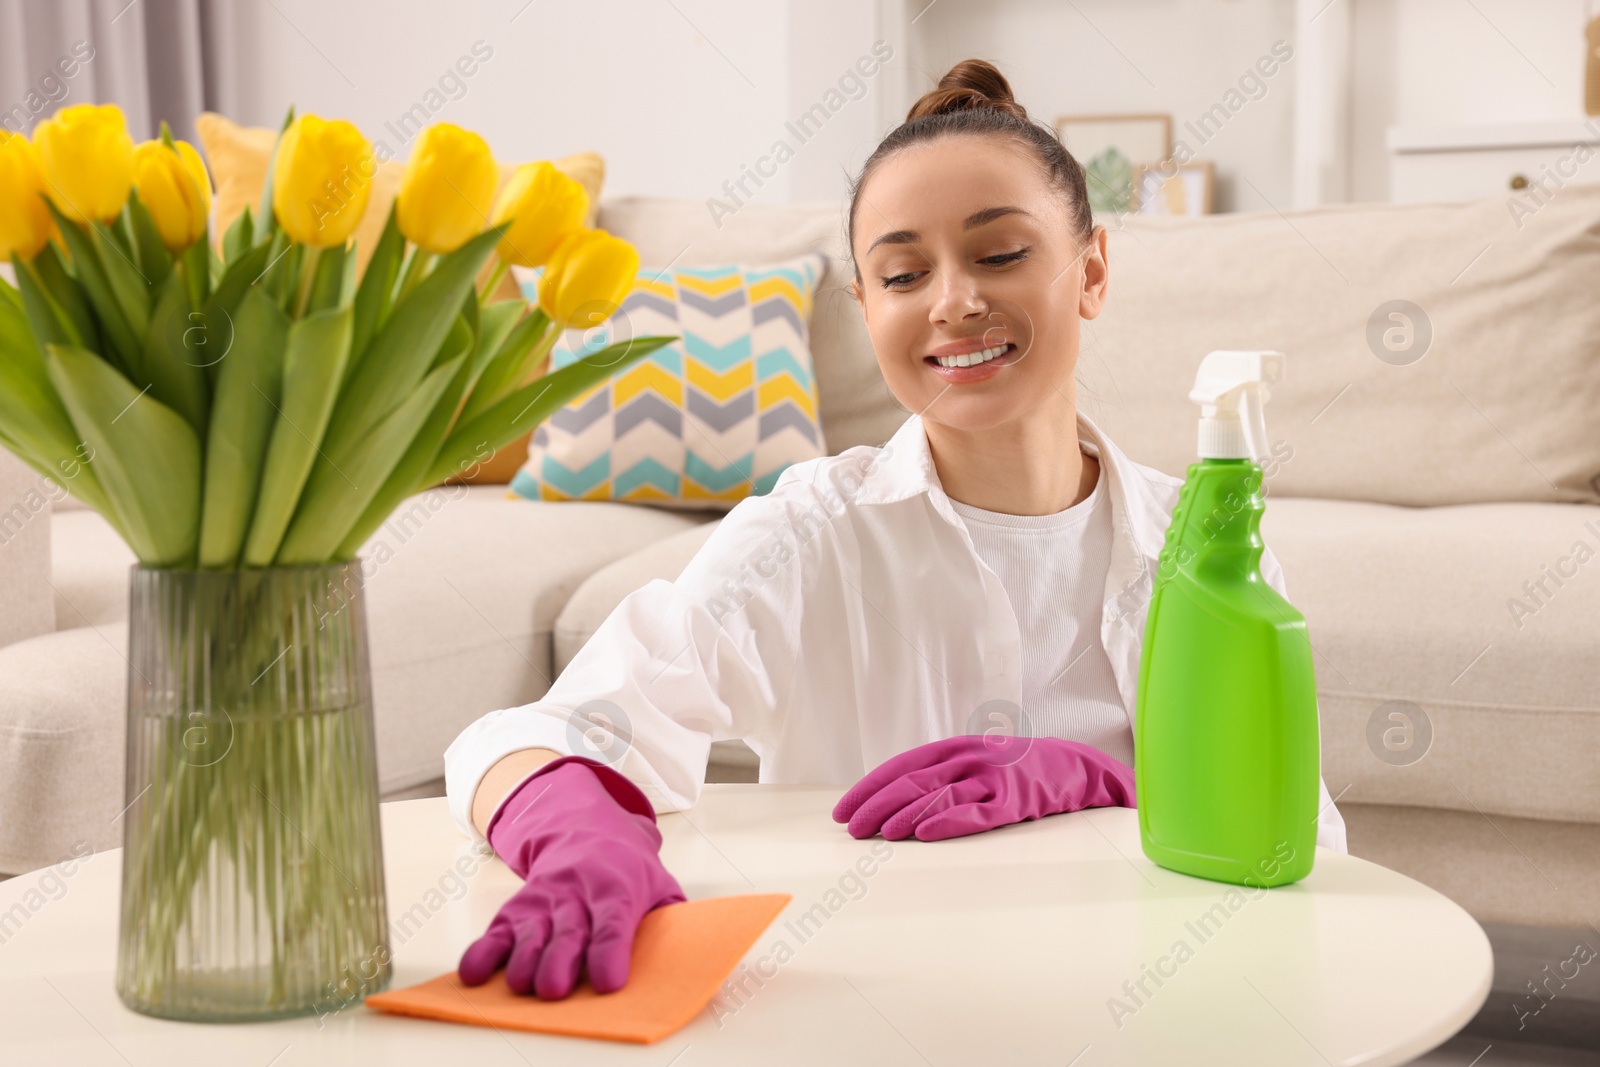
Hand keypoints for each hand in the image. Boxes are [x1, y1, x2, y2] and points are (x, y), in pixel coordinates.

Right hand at [458, 756, 685, 997]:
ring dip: (523, 960)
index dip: (609, 952)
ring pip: (530, 932)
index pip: (614, 923)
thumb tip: (692, 949)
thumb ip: (674, 916)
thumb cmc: (627, 870)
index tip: (607, 982)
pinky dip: (483, 952)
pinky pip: (496, 931)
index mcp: (616, 890)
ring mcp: (543, 900)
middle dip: (559, 960)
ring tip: (522, 986)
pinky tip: (475, 975)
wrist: (583, 829)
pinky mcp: (516, 908)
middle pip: (568, 930)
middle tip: (554, 990)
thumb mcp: (659, 884)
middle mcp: (576, 893)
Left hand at [832, 735, 1135, 841]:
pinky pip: (976, 813)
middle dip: (877, 806)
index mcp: (954, 748)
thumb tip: (891, 804)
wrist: (1074, 767)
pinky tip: (925, 834)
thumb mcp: (973, 762)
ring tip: (881, 834)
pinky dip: (948, 822)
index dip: (869, 788)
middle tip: (853, 830)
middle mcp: (969, 759)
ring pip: (939, 796)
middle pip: (913, 781)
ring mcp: (992, 779)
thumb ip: (939, 776)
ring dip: (905, 815)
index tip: (842, 811)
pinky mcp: (1014, 802)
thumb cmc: (1014, 770)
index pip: (901, 767)